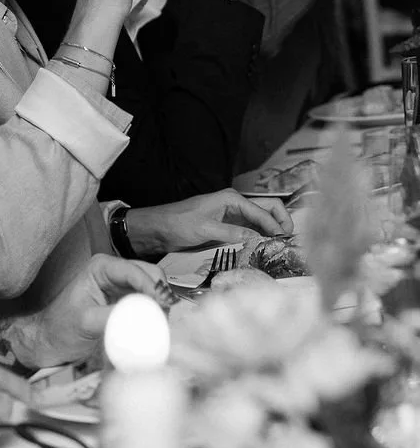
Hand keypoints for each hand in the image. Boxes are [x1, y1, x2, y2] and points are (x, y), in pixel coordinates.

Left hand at [8, 253, 170, 368]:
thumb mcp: (87, 322)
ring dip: (161, 301)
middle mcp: (113, 271)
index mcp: (101, 267)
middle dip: (161, 292)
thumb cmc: (62, 329)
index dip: (151, 286)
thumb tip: (144, 316)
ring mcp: (121, 285)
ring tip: (165, 321)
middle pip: (148, 274)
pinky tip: (159, 323)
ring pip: (151, 286)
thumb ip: (114, 316)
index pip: (134, 270)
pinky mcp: (125, 301)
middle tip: (168, 316)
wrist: (50, 343)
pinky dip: (156, 309)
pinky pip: (147, 300)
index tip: (163, 305)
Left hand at [125, 189, 293, 259]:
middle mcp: (236, 204)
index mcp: (232, 198)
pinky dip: (261, 237)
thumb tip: (259, 239)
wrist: (159, 228)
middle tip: (288, 242)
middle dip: (281, 222)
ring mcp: (233, 215)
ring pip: (262, 220)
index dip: (276, 226)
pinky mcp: (228, 226)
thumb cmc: (179, 223)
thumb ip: (233, 232)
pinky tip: (265, 249)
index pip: (263, 210)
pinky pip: (251, 229)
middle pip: (268, 209)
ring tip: (281, 248)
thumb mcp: (206, 229)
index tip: (285, 243)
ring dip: (273, 230)